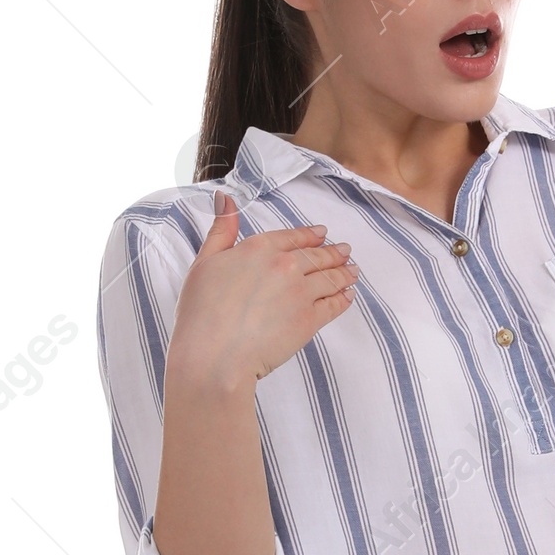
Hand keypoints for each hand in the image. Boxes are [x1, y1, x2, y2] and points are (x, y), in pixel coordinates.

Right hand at [167, 190, 359, 396]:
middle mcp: (284, 266)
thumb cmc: (201, 313)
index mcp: (259, 248)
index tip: (322, 234)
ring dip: (344, 273)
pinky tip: (348, 295)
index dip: (310, 235)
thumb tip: (226, 200)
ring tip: (353, 271)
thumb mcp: (204, 262)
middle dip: (333, 253)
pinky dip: (343, 298)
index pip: (292, 237)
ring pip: (330, 278)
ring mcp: (300, 293)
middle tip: (345, 251)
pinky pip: (333, 305)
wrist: (214, 355)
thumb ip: (221, 231)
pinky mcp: (309, 320)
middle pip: (316, 256)